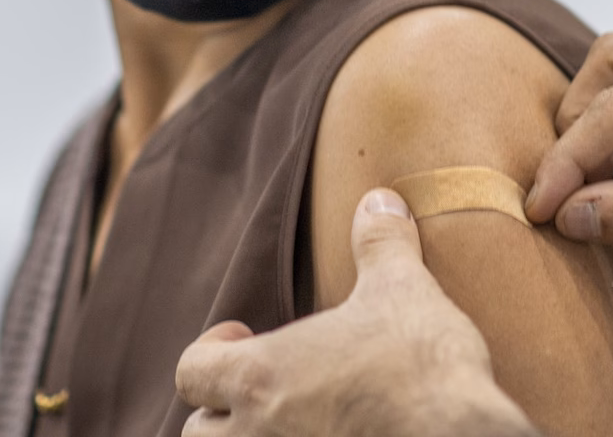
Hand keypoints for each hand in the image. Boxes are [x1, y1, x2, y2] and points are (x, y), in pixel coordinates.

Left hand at [175, 189, 538, 436]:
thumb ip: (381, 243)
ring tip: (293, 421)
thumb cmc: (421, 368)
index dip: (212, 352)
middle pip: (197, 432)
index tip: (244, 337)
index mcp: (259, 378)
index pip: (190, 371)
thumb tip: (379, 200)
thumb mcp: (403, 290)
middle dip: (224, 410)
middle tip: (269, 387)